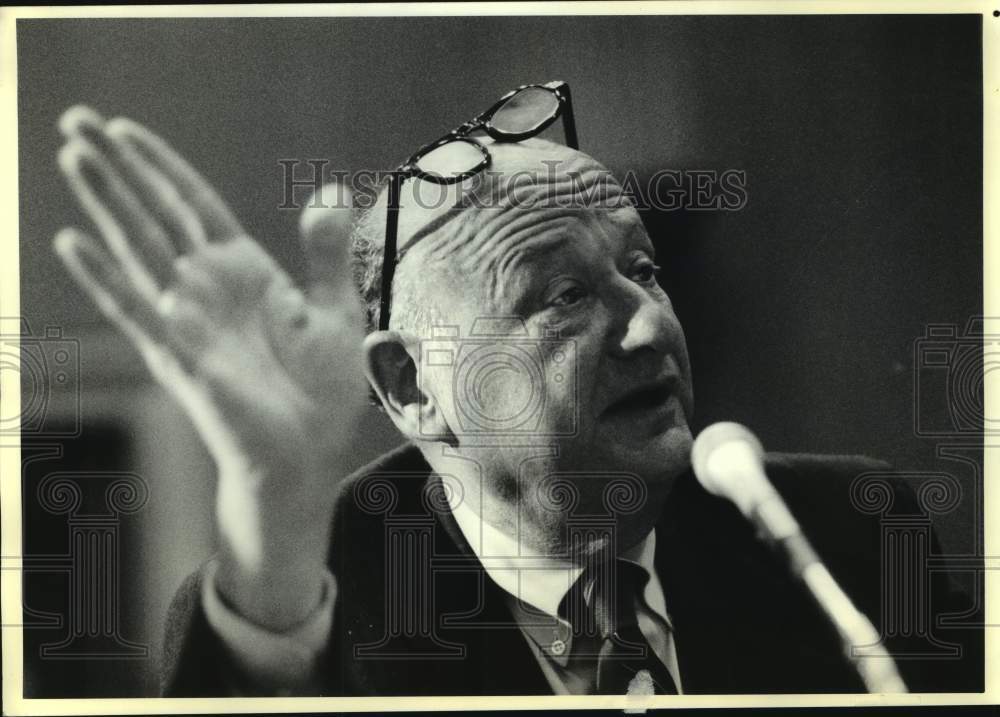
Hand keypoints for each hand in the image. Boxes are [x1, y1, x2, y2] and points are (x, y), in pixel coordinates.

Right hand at [54, 107, 368, 628]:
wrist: (311, 454)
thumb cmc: (319, 390)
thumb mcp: (336, 311)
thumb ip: (328, 253)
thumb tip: (329, 191)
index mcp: (242, 272)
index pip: (192, 204)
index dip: (159, 166)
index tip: (123, 129)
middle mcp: (206, 289)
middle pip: (154, 214)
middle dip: (117, 168)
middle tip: (74, 117)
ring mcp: (189, 321)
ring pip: (138, 250)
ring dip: (105, 203)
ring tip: (71, 154)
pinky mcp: (182, 358)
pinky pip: (139, 311)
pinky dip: (106, 278)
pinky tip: (73, 241)